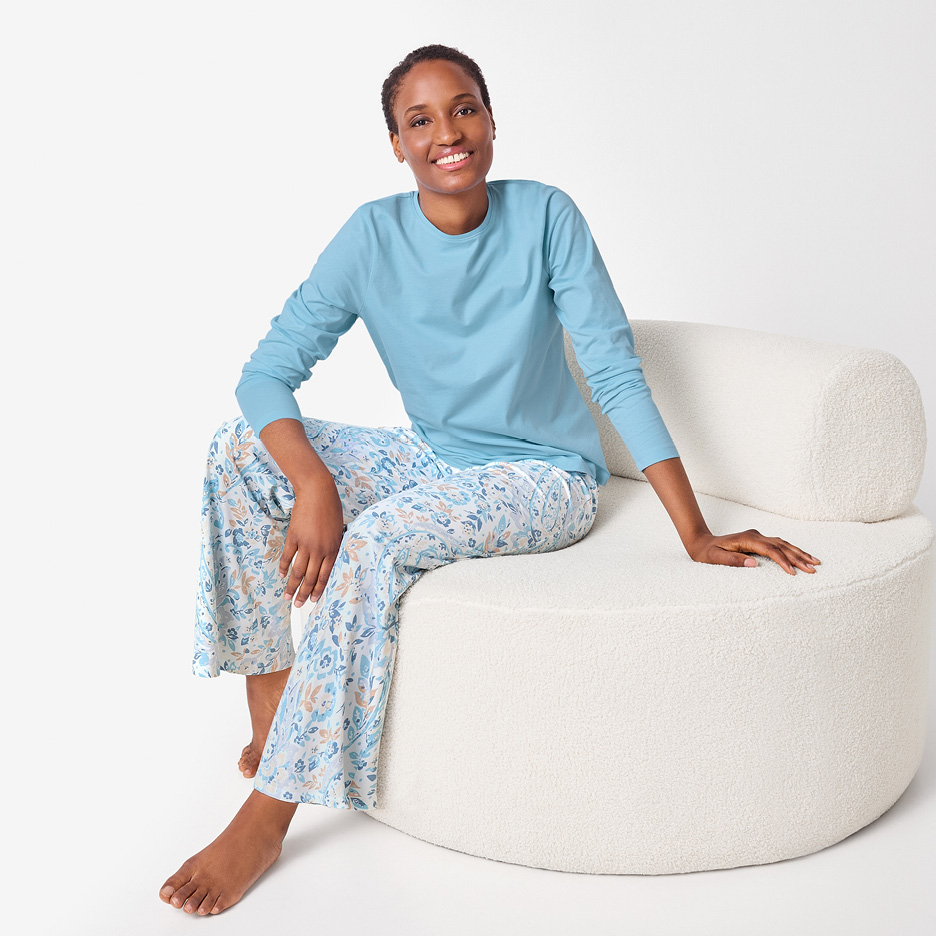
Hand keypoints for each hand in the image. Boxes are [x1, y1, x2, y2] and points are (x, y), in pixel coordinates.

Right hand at [280, 480, 346, 607]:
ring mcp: (306, 544)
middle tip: (298, 605)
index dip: (319, 589)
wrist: (318, 491)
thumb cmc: (331, 508)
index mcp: (333, 548)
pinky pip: (288, 556)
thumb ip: (334, 546)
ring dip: (292, 586)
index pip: (326, 575)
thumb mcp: (338, 529)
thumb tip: (328, 559)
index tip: (313, 600)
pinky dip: (284, 567)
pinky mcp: (294, 536)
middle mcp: (320, 549)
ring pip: (298, 570)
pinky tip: (282, 575)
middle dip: (304, 593)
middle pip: (311, 577)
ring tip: (287, 597)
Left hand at [685, 529, 820, 574]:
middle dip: (798, 557)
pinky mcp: (758, 541)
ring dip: (799, 553)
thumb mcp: (715, 558)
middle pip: (781, 545)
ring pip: (783, 544)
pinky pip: (779, 545)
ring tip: (815, 562)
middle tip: (813, 568)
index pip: (770, 550)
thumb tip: (754, 564)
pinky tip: (801, 556)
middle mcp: (755, 535)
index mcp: (746, 539)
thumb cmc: (707, 553)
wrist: (702, 543)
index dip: (783, 561)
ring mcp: (758, 537)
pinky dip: (791, 551)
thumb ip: (733, 561)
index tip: (793, 573)